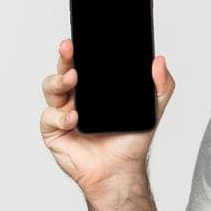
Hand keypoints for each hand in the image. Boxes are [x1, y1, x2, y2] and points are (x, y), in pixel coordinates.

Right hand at [40, 37, 175, 194]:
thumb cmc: (131, 142)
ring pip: (51, 87)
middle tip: (69, 48)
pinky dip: (60, 116)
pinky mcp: (53, 131)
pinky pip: (49, 117)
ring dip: (59, 81)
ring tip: (73, 80)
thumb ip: (161, 86)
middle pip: (63, 69)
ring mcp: (62, 112)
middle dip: (64, 57)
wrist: (120, 172)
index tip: (80, 38)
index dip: (79, 49)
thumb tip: (159, 60)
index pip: (83, 62)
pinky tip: (73, 117)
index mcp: (94, 88)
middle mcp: (76, 96)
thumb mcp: (152, 111)